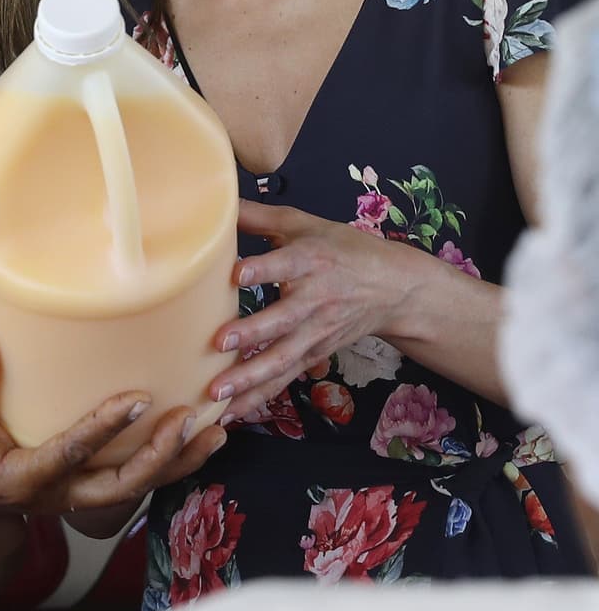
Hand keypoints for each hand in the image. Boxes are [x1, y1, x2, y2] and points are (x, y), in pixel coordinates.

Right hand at [0, 318, 226, 514]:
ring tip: (216, 431)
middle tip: (194, 421)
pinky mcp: (74, 485)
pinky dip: (161, 461)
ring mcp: (66, 495)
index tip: (140, 396)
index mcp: (20, 479)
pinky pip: (125, 478)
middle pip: (120, 488)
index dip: (107, 427)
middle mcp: (51, 496)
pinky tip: (189, 436)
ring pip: (132, 488)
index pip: (71, 454)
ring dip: (175, 463)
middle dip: (162, 457)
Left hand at [210, 200, 419, 421]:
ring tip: (218, 392)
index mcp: (311, 260)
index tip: (237, 274)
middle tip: (219, 342)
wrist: (394, 288)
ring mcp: (316, 332)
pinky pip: (285, 379)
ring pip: (283, 357)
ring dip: (250, 377)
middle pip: (283, 319)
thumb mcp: (304, 224)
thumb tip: (216, 198)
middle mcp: (315, 298)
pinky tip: (231, 412)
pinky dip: (259, 397)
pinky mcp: (315, 354)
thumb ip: (258, 215)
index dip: (263, 269)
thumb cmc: (342, 250)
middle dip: (252, 333)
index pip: (286, 263)